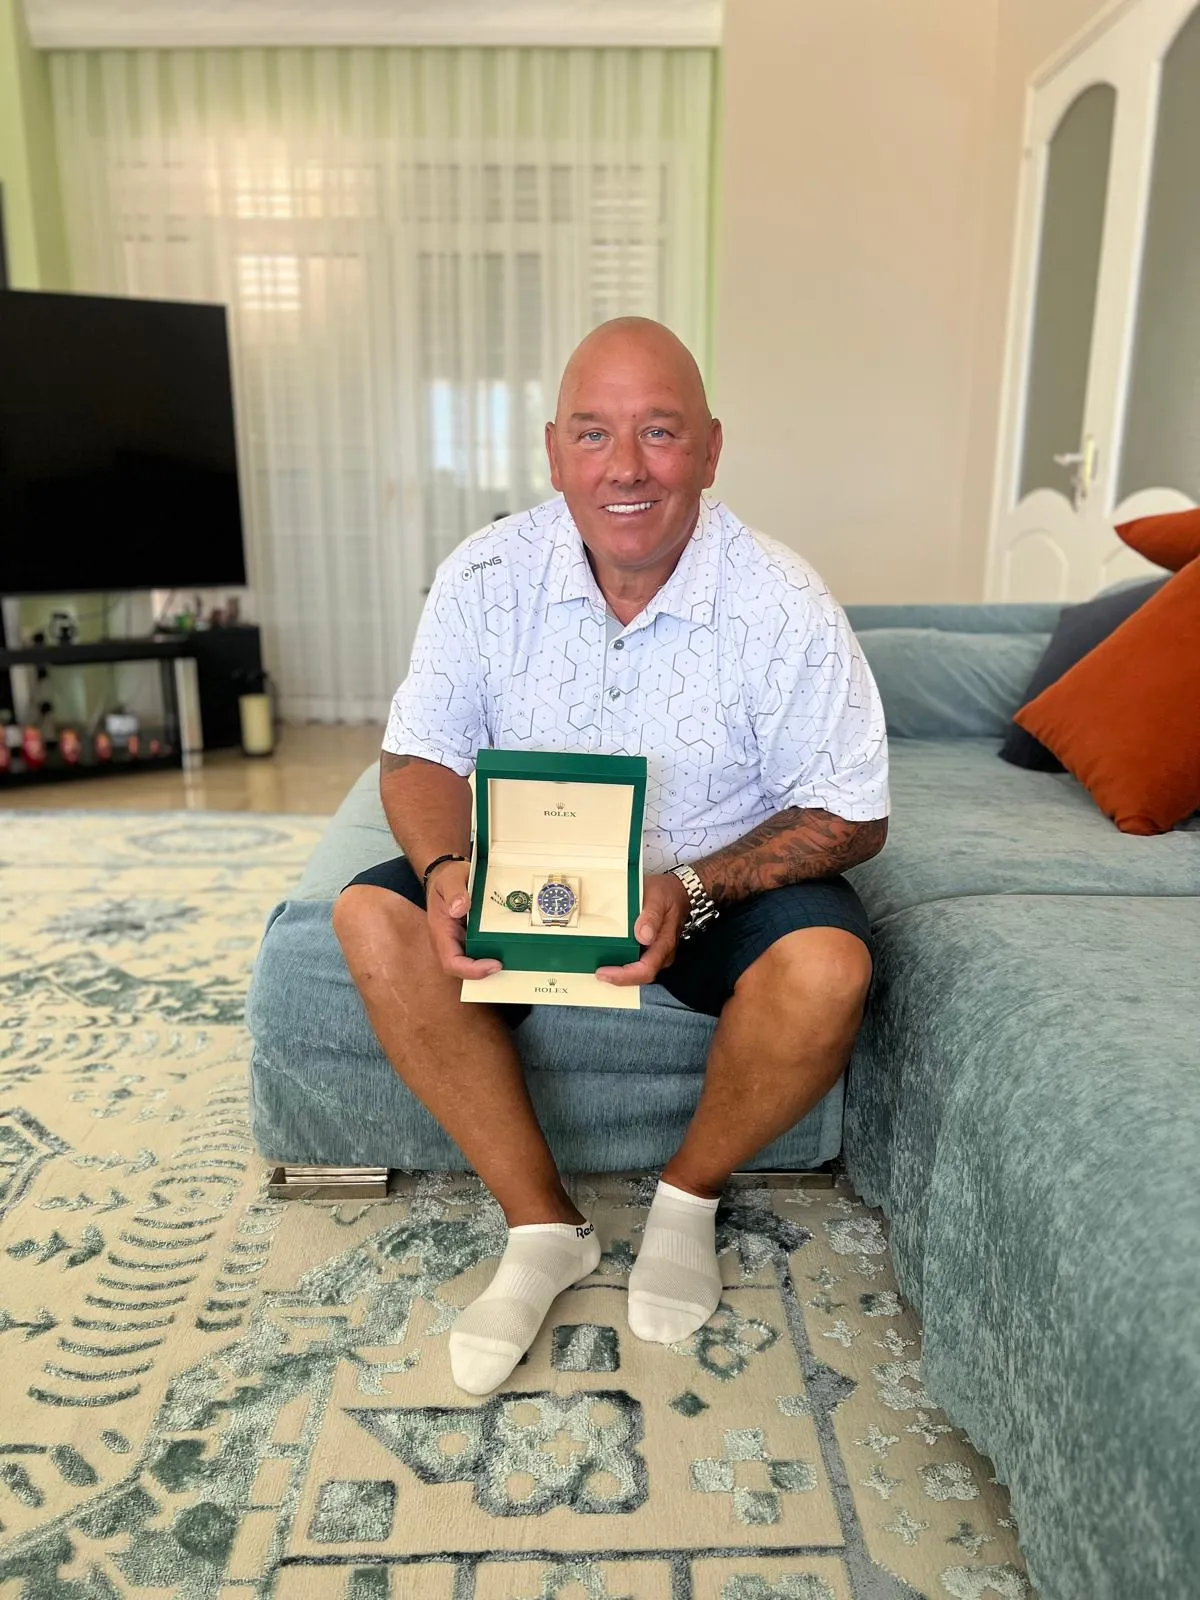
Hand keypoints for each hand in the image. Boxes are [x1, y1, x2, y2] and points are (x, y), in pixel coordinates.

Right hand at [424, 860, 502, 980]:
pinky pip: (480, 951)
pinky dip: (494, 953)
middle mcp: (449, 942)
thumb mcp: (450, 878)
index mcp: (441, 932)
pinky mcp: (469, 937)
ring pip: (473, 963)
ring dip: (491, 965)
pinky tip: (511, 947)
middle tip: (510, 962)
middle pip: (464, 969)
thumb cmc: (446, 878)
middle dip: (486, 972)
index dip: (472, 970)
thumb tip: (460, 908)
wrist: (446, 875)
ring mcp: (459, 941)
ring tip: (514, 958)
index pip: (451, 962)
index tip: (495, 964)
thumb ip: (454, 891)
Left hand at [595, 872, 689, 986]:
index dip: (624, 976)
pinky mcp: (650, 949)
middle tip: (596, 972)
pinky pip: (636, 963)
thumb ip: (651, 916)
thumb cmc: (667, 893)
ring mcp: (656, 953)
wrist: (677, 891)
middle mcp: (662, 953)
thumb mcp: (658, 898)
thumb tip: (643, 936)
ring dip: (618, 973)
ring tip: (598, 967)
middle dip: (618, 978)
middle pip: (640, 976)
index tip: (604, 972)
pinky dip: (621, 965)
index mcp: (664, 943)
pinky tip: (607, 960)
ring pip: (637, 972)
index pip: (646, 969)